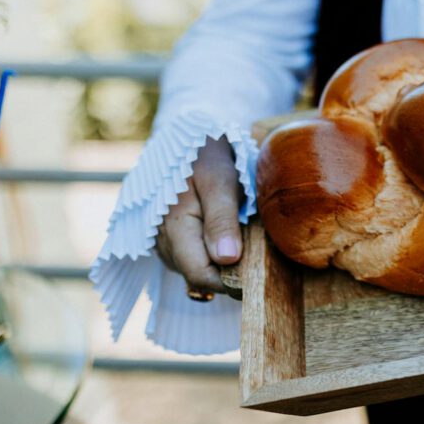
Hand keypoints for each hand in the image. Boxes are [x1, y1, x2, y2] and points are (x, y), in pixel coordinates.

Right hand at [155, 136, 242, 297]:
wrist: (187, 140)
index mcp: (174, 228)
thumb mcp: (219, 180)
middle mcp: (164, 243)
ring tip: (245, 239)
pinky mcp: (173, 241)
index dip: (230, 283)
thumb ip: (221, 219)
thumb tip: (228, 259)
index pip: (200, 276)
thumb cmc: (205, 156)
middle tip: (259, 253)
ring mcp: (166, 243)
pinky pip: (195, 259)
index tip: (258, 275)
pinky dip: (215, 256)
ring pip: (197, 270)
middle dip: (229, 274)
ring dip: (223, 265)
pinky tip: (231, 238)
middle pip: (200, 277)